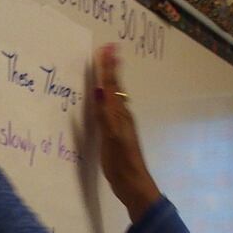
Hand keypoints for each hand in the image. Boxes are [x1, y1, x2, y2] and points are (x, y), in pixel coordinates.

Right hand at [90, 44, 160, 222]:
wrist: (133, 185)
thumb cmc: (121, 163)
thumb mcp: (111, 137)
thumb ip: (104, 114)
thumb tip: (99, 89)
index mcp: (120, 114)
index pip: (113, 86)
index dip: (109, 68)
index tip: (107, 48)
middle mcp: (121, 116)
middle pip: (115, 88)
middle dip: (110, 69)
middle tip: (107, 50)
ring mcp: (119, 125)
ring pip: (113, 97)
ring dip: (109, 81)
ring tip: (105, 67)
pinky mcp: (115, 135)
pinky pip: (109, 109)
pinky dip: (105, 98)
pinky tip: (102, 99)